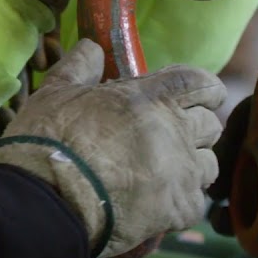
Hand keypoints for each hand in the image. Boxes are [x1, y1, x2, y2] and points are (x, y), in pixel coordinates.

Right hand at [0, 39, 225, 257]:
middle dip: (196, 129)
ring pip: (210, 165)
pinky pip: (197, 204)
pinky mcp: (178, 210)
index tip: (195, 97)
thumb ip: (80, 66)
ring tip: (168, 174)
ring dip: (193, 167)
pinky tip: (161, 205)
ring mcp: (181, 172)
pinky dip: (182, 204)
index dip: (204, 89)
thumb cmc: (48, 140)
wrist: (46, 200)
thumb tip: (93, 46)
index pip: (200, 82)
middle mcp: (175, 130)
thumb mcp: (56, 92)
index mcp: (150, 97)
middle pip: (211, 124)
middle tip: (172, 137)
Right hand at [208, 100, 257, 257]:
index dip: (242, 119)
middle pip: (240, 145)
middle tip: (220, 173)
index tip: (233, 135)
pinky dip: (223, 215)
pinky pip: (235, 212)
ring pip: (232, 177)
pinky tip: (223, 221)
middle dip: (223, 155)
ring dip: (218, 183)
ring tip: (218, 199)